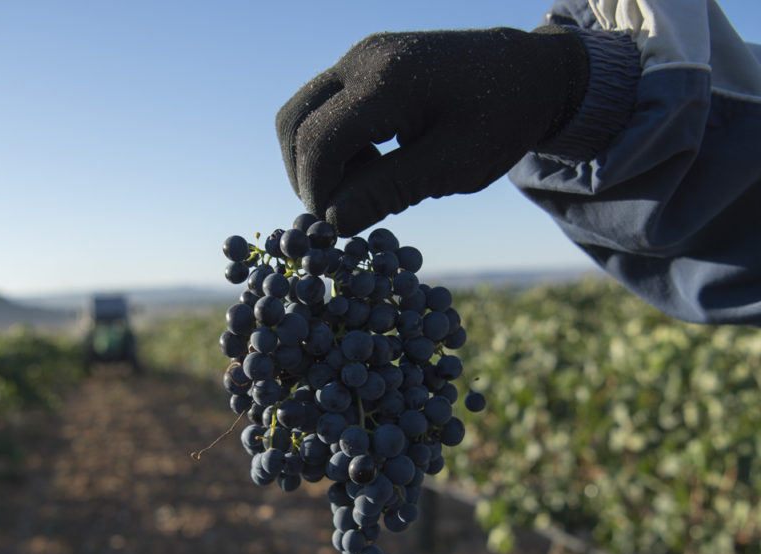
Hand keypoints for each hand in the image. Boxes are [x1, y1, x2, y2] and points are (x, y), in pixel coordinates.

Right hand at [276, 26, 588, 234]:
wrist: (530, 72)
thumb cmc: (501, 120)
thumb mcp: (453, 165)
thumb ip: (388, 191)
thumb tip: (332, 222)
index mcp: (387, 82)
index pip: (318, 142)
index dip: (316, 192)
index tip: (338, 227)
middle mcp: (362, 59)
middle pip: (294, 123)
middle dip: (305, 176)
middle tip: (340, 211)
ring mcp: (358, 56)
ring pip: (300, 114)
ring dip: (314, 159)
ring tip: (363, 184)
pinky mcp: (361, 64)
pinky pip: (320, 106)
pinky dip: (329, 143)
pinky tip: (370, 161)